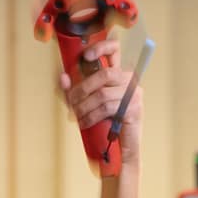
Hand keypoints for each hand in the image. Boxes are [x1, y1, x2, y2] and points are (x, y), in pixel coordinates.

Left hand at [59, 38, 142, 168]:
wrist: (120, 149)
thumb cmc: (104, 123)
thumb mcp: (85, 104)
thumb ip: (73, 91)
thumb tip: (63, 77)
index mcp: (118, 73)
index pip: (115, 49)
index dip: (101, 47)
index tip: (85, 56)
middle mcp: (129, 80)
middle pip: (104, 74)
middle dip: (82, 89)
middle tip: (71, 102)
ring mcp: (134, 94)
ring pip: (102, 94)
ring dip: (84, 107)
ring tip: (77, 116)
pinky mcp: (134, 109)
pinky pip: (107, 108)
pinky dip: (91, 116)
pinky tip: (84, 123)